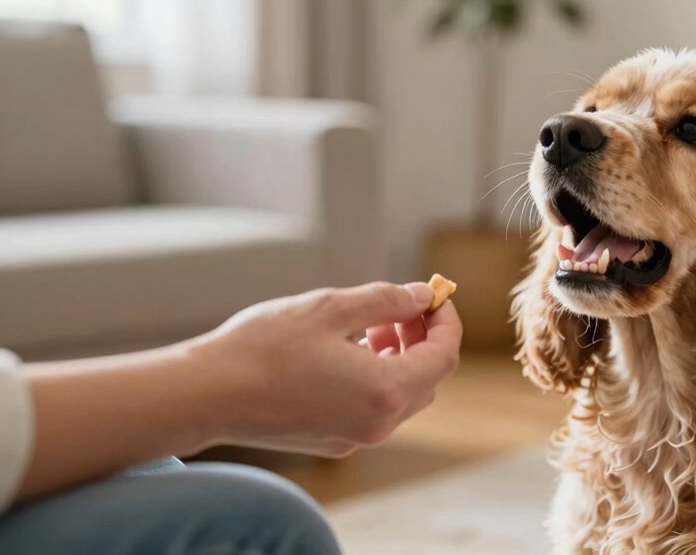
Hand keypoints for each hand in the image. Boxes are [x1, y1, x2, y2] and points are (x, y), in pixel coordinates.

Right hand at [190, 282, 461, 456]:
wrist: (206, 395)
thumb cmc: (264, 347)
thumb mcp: (331, 308)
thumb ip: (387, 301)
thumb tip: (421, 296)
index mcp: (385, 390)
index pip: (444, 356)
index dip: (446, 321)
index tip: (434, 296)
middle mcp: (378, 423)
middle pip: (428, 378)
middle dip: (422, 338)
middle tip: (397, 307)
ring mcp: (356, 438)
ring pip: (402, 395)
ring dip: (399, 357)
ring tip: (370, 326)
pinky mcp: (334, 441)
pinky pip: (375, 408)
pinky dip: (377, 377)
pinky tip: (347, 352)